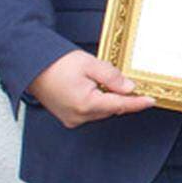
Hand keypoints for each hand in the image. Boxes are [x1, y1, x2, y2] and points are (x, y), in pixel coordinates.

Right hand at [28, 49, 154, 128]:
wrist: (31, 66)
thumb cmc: (56, 63)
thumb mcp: (90, 64)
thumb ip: (112, 77)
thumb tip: (129, 87)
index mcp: (86, 104)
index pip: (120, 106)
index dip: (137, 103)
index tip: (151, 100)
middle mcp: (79, 116)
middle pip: (111, 109)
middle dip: (121, 97)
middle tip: (129, 83)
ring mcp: (72, 119)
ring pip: (101, 111)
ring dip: (108, 99)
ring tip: (103, 81)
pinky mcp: (67, 117)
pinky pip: (90, 112)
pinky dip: (96, 102)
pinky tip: (93, 89)